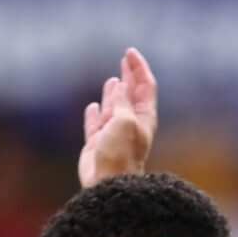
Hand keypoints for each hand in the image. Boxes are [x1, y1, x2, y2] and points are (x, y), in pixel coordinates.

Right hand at [79, 47, 158, 186]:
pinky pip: (96, 124)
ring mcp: (113, 134)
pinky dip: (94, 114)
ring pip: (113, 107)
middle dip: (129, 76)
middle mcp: (130, 124)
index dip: (138, 68)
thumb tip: (118, 85)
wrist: (108, 183)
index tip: (129, 53)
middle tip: (125, 58)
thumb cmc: (120, 153)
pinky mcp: (97, 144)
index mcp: (143, 117)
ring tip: (112, 81)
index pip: (144, 86)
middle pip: (131, 94)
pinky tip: (93, 107)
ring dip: (113, 93)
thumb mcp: (123, 120)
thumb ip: (120, 101)